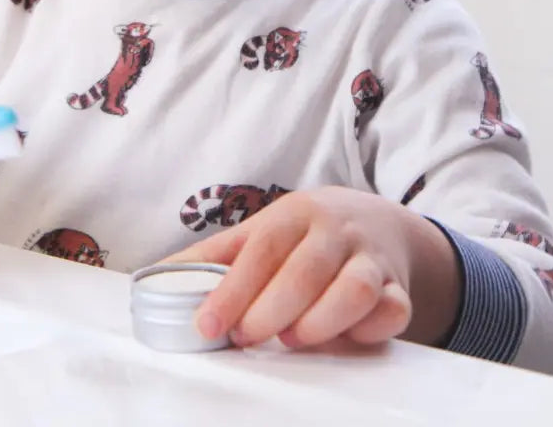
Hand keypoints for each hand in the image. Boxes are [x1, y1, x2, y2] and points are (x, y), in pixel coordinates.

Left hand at [162, 186, 460, 349]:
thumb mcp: (259, 231)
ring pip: (354, 289)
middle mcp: (334, 230)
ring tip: (292, 338)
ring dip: (320, 321)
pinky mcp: (399, 287)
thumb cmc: (304, 233)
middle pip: (305, 270)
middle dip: (270, 310)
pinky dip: (370, 329)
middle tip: (246, 337)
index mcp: (293, 214)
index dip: (232, 289)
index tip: (207, 325)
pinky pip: (394, 311)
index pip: (260, 248)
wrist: (374, 221)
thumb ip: (212, 256)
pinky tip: (344, 337)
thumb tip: (153, 279)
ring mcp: (370, 258)